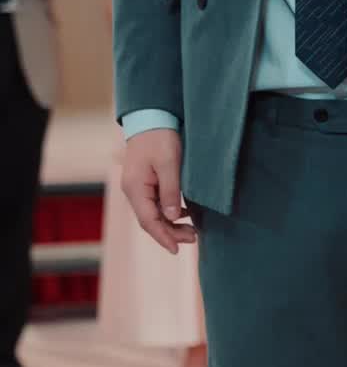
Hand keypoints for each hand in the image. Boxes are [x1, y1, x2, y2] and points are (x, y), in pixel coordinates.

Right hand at [120, 130, 195, 254]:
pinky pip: (155, 204)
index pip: (148, 220)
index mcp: (135, 188)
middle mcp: (133, 190)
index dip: (163, 237)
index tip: (177, 250)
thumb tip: (172, 217)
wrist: (151, 116)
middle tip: (194, 238)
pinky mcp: (145, 182)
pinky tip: (185, 214)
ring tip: (192, 230)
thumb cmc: (160, 137)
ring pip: (153, 213)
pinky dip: (170, 212)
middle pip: (150, 220)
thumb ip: (170, 191)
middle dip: (170, 233)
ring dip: (171, 224)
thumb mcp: (170, 163)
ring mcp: (138, 186)